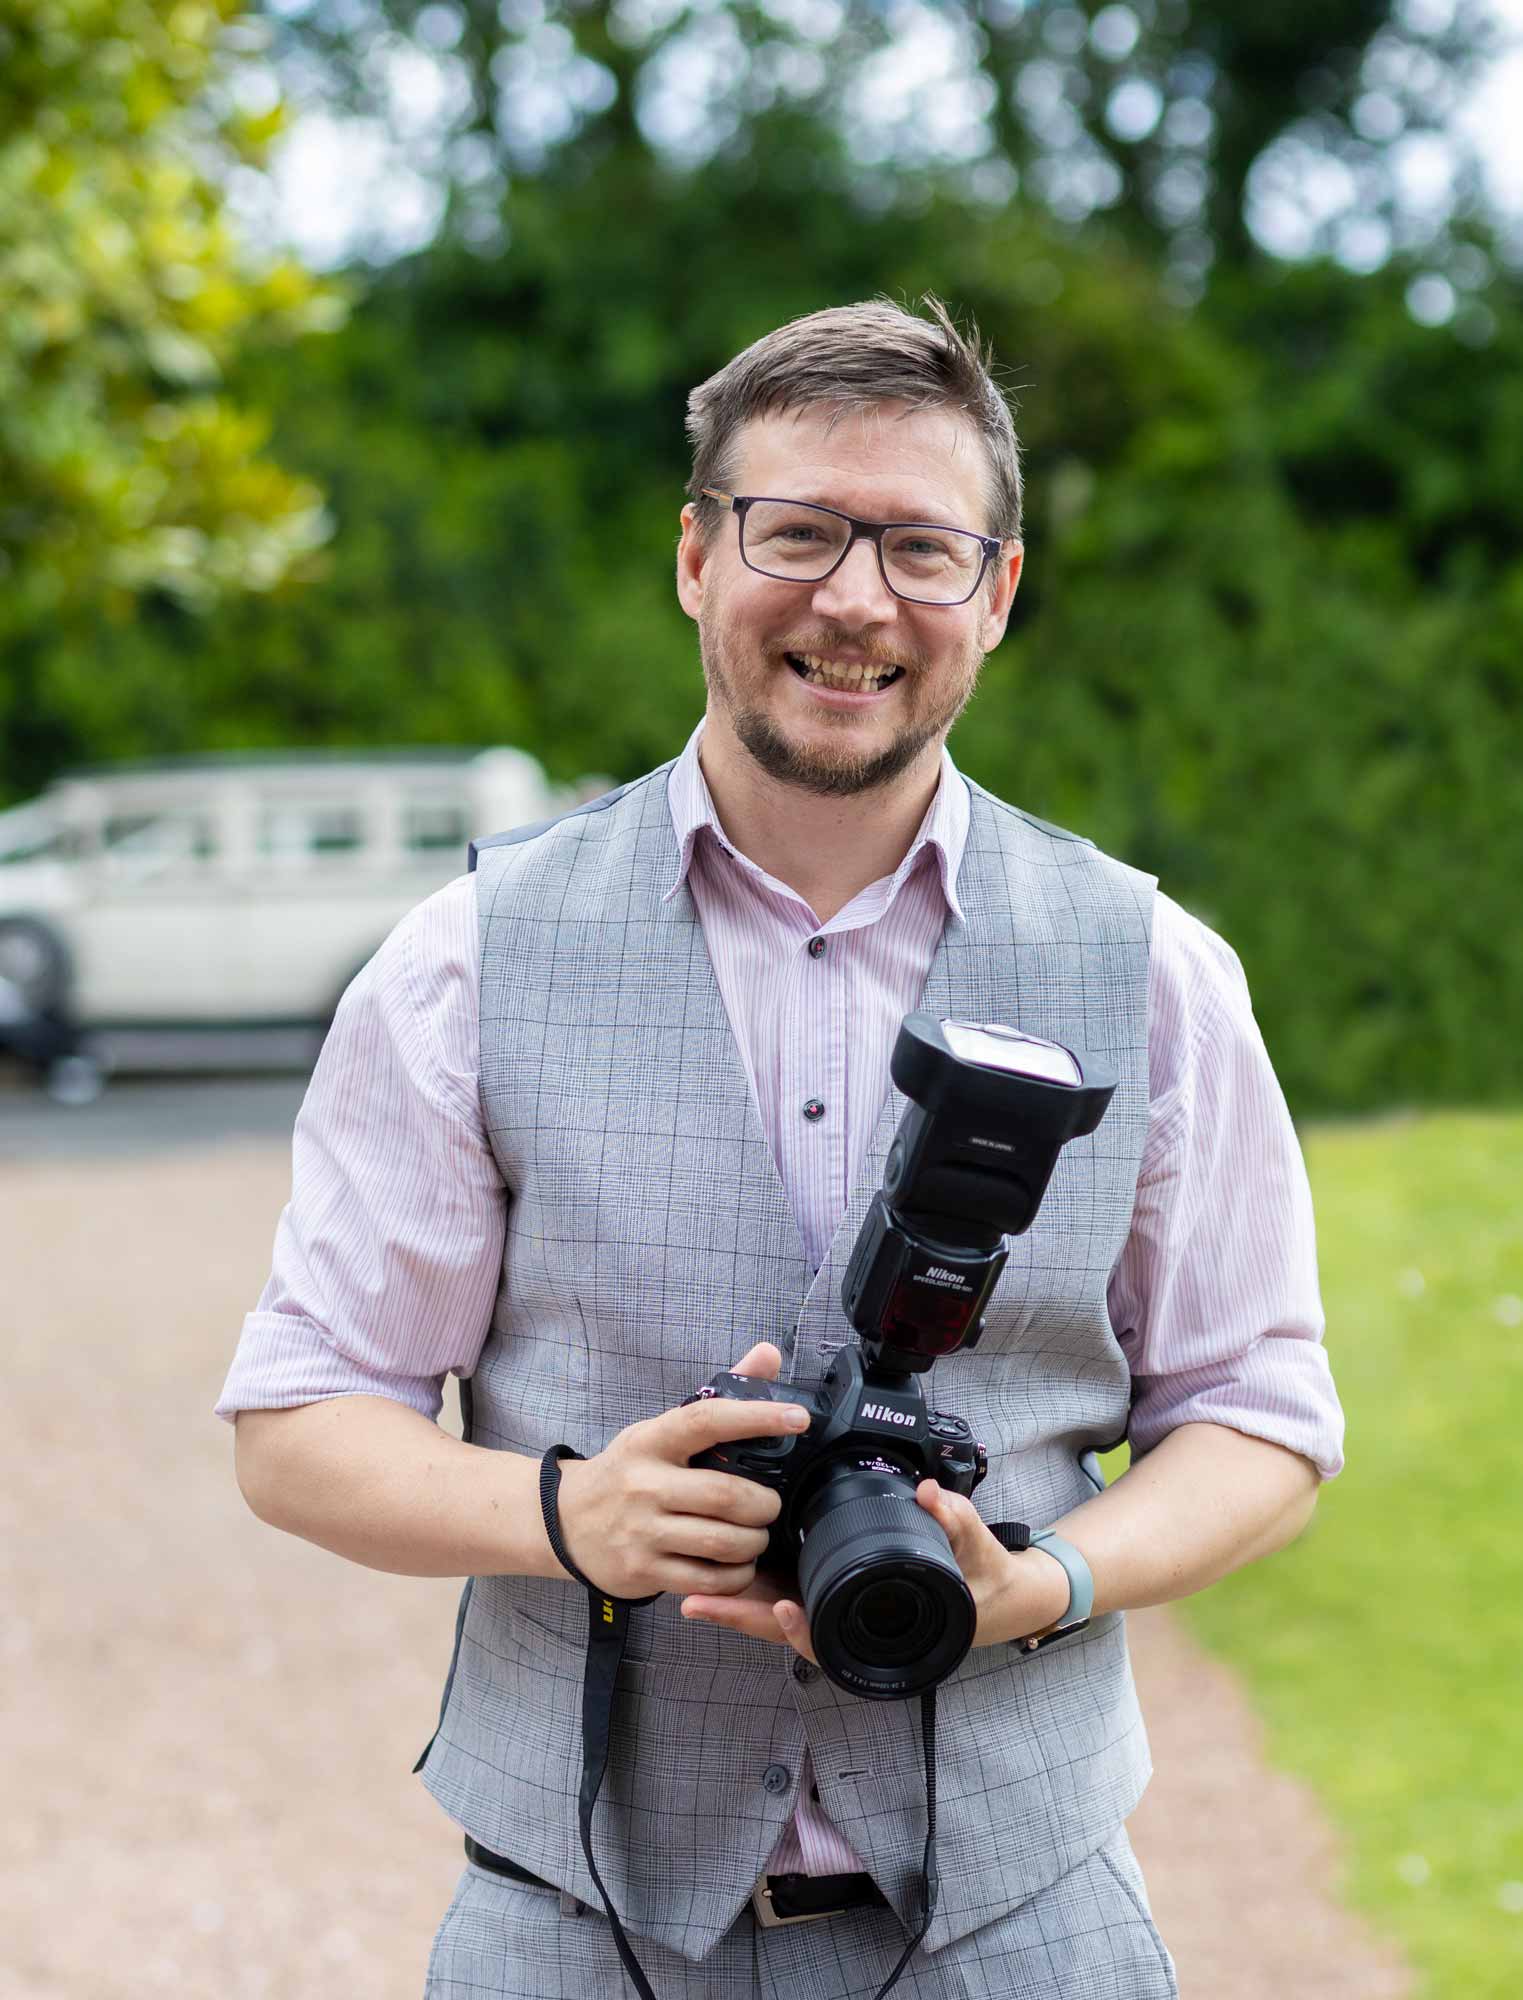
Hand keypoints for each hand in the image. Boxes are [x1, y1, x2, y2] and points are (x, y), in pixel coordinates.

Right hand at [554, 1342, 804, 1600]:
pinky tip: (737, 1564)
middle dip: (764, 1503)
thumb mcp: (660, 1429)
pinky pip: (707, 1580)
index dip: (757, 1416)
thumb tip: (768, 1352)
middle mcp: (644, 1485)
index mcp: (651, 1441)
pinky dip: (735, 1575)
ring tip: (756, 1534)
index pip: (706, 1420)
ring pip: (721, 1542)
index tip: (798, 1418)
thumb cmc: (627, 1470)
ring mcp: (642, 1532)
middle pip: (725, 1495)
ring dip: (754, 1541)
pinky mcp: (642, 1571)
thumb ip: (719, 1395)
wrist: (563, 1522)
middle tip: (771, 1504)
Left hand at [681, 1480, 1072, 1657]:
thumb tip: (933, 1496)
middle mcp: (850, 1620)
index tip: (779, 1610)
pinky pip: (786, 1589)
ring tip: (687, 1587)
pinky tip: (721, 1565)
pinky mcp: (829, 1586)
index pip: (833, 1635)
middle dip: (741, 1616)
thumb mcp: (978, 1554)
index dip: (802, 1630)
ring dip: (736, 1602)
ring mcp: (835, 1603)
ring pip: (776, 1610)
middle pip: (786, 1626)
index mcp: (878, 1624)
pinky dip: (753, 1585)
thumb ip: (958, 1523)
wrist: (995, 1600)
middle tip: (694, 1602)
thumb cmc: (982, 1585)